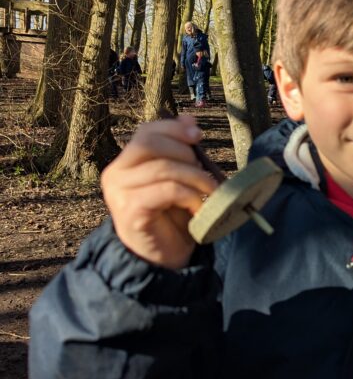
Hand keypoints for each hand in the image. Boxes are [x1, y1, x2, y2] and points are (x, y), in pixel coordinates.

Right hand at [100, 116, 217, 268]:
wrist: (162, 261)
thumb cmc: (171, 220)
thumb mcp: (180, 178)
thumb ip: (181, 149)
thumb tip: (188, 117)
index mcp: (125, 163)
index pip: (146, 131)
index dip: (174, 129)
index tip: (198, 136)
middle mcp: (115, 174)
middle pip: (150, 142)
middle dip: (185, 153)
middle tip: (204, 174)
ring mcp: (119, 192)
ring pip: (163, 167)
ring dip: (195, 178)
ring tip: (210, 192)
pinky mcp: (130, 210)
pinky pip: (166, 190)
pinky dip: (190, 196)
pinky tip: (199, 209)